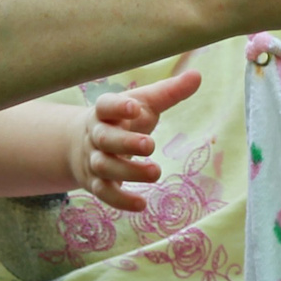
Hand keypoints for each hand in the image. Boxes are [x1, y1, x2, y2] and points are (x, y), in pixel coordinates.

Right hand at [73, 68, 201, 208]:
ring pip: (105, 167)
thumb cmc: (122, 121)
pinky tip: (141, 205)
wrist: (83, 145)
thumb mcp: (143, 104)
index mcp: (104, 112)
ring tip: (156, 172)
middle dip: (126, 142)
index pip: (105, 106)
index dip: (116, 107)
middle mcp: (95, 135)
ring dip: (129, 171)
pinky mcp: (95, 183)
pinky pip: (105, 193)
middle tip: (150, 145)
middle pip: (105, 139)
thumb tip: (197, 76)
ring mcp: (93, 160)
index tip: (134, 108)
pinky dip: (121, 200)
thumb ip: (168, 92)